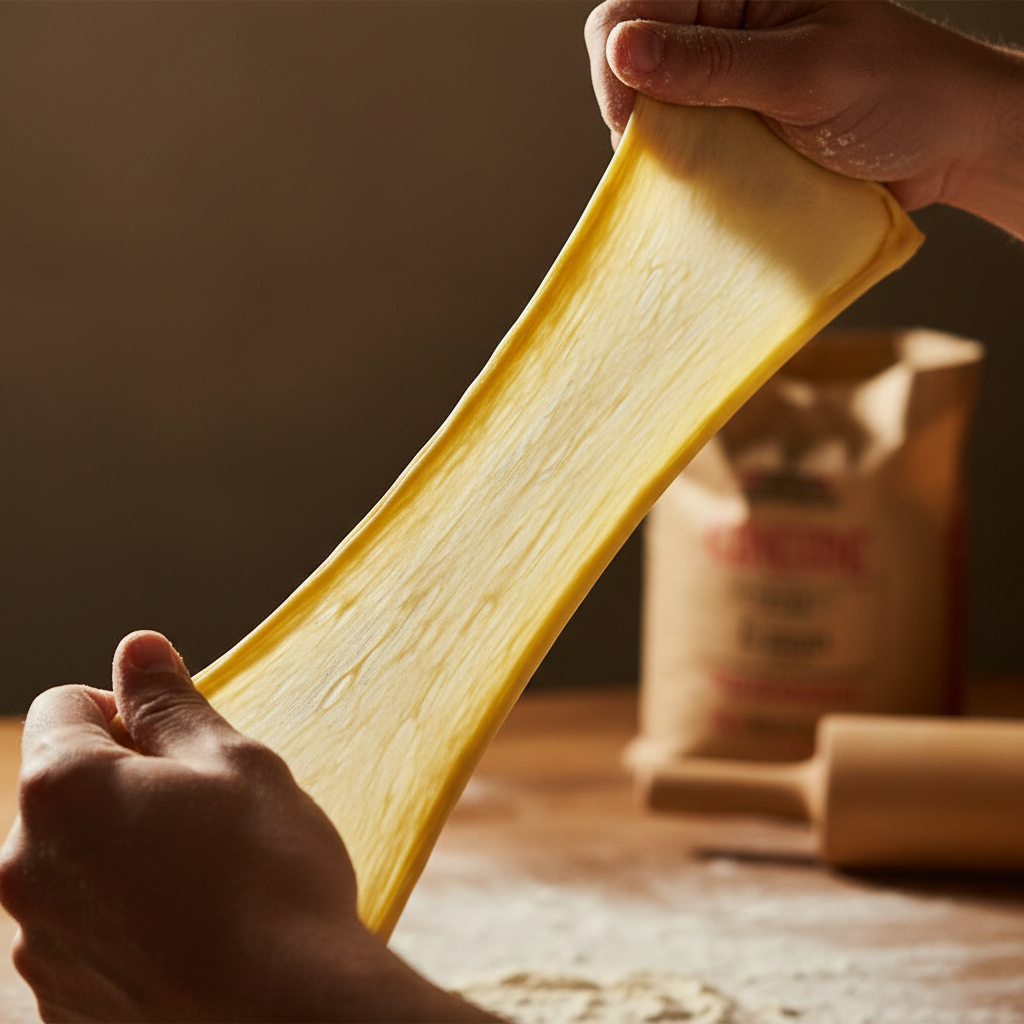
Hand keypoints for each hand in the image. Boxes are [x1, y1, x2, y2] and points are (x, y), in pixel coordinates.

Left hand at [0, 631, 496, 1022]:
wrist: (289, 1017)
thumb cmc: (270, 876)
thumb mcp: (233, 762)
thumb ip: (170, 702)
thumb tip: (137, 646)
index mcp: (61, 791)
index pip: (64, 706)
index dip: (127, 710)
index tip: (181, 745)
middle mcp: (24, 868)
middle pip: (64, 789)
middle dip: (123, 785)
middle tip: (205, 813)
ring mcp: (36, 946)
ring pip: (73, 862)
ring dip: (121, 854)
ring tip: (204, 880)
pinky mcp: (60, 1004)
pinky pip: (81, 932)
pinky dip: (121, 920)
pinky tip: (187, 933)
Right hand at [585, 0, 1023, 236]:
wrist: (948, 146)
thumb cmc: (899, 90)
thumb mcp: (805, 72)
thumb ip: (713, 64)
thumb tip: (623, 50)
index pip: (631, 11)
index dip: (620, 70)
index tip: (638, 130)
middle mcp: (722, 26)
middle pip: (628, 64)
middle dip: (641, 116)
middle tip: (684, 155)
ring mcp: (722, 80)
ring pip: (649, 114)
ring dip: (665, 152)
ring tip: (712, 169)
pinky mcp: (728, 127)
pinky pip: (678, 151)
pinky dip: (684, 176)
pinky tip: (711, 184)